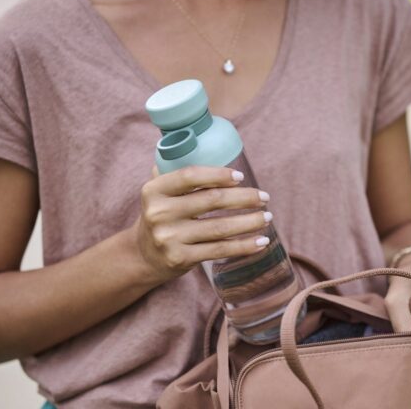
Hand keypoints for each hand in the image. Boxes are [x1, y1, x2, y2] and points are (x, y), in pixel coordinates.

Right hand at [134, 165, 270, 282]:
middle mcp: (159, 213)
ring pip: (220, 228)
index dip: (218, 174)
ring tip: (267, 217)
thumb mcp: (160, 192)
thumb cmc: (162, 215)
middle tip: (265, 197)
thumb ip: (179, 172)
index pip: (190, 176)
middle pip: (212, 200)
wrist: (143, 256)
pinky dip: (244, 246)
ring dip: (250, 221)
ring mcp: (169, 238)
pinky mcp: (180, 259)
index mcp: (154, 190)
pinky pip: (219, 251)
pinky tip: (261, 242)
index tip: (241, 176)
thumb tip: (214, 150)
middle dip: (244, 198)